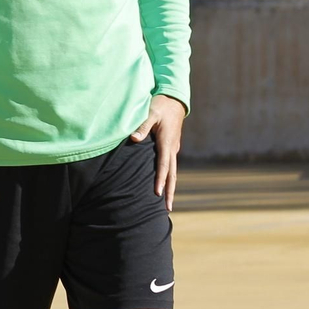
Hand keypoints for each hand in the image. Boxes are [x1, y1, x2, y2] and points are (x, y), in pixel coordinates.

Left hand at [130, 94, 185, 210]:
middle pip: (172, 175)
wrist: (175, 100)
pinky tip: (165, 182)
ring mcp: (173, 148)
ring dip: (170, 186)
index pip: (163, 166)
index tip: (158, 194)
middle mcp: (172, 148)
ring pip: (172, 171)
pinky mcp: (172, 146)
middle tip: (168, 209)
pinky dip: (169, 176)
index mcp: (166, 143)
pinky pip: (170, 165)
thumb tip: (133, 139)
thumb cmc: (160, 105)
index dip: (160, 180)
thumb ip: (142, 127)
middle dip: (170, 191)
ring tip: (167, 201)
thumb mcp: (150, 113)